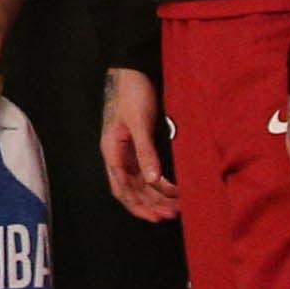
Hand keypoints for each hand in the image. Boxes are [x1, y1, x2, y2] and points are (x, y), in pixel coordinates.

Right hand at [99, 68, 178, 222]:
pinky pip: (149, 172)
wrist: (133, 71)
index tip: (156, 217)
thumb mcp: (139, 122)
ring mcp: (129, 152)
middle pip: (133, 189)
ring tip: (178, 206)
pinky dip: (161, 183)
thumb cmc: (132, 94)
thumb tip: (153, 181)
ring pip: (142, 183)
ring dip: (158, 196)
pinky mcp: (140, 146)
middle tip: (174, 214)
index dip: (137, 205)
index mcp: (112, 151)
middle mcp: (119, 156)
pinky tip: (175, 189)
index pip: (122, 188)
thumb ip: (145, 151)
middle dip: (152, 204)